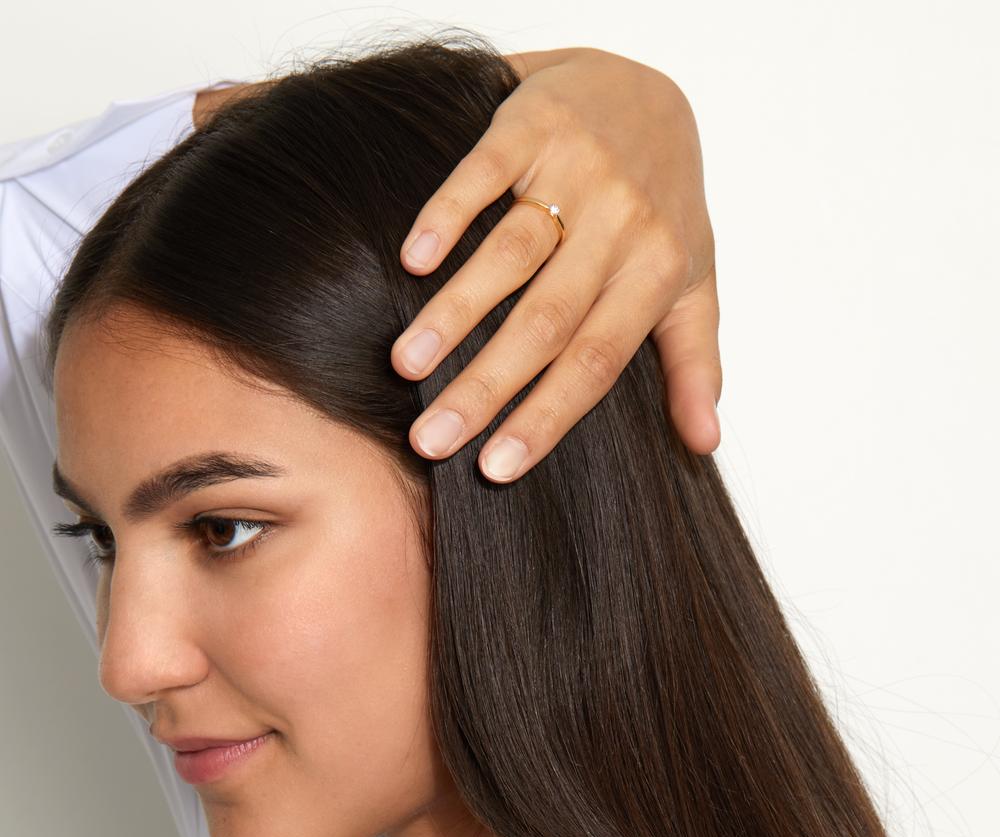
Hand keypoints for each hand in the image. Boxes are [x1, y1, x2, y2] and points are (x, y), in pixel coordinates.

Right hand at [392, 46, 720, 482]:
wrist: (651, 92)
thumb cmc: (666, 208)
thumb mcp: (693, 285)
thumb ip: (695, 364)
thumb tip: (703, 444)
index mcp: (655, 275)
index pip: (597, 362)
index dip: (545, 416)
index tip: (496, 468)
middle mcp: (621, 227)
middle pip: (547, 320)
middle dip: (486, 386)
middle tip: (431, 440)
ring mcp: (578, 173)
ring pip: (513, 253)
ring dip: (456, 312)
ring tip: (406, 366)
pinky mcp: (534, 126)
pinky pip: (486, 173)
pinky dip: (448, 214)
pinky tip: (413, 260)